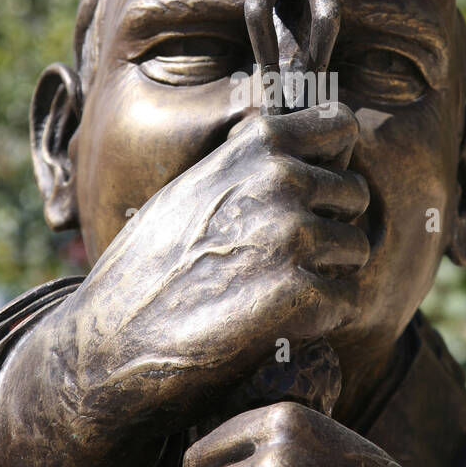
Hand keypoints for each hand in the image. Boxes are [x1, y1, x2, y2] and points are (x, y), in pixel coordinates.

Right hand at [56, 105, 368, 438]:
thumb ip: (246, 165)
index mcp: (253, 146)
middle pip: (354, 193)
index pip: (339, 123)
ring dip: (329, 274)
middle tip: (286, 259)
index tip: (316, 189)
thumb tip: (297, 154)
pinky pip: (347, 301)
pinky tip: (276, 326)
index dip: (334, 159)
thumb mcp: (191, 188)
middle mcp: (277, 180)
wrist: (109, 343)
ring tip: (276, 292)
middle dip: (332, 224)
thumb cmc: (146, 268)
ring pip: (356, 249)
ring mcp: (289, 236)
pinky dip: (321, 319)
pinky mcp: (299, 296)